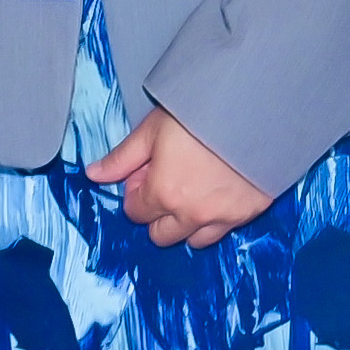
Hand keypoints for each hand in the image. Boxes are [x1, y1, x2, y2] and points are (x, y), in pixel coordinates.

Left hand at [87, 106, 269, 249]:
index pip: (136, 213)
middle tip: (169, 181)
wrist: (257, 109)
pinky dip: (217, 219)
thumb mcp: (152, 130)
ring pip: (194, 240)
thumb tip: (93, 175)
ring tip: (194, 190)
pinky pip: (226, 231)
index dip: (137, 191)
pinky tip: (218, 191)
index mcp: (164, 193)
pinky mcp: (251, 213)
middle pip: (161, 235)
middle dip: (158, 213)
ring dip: (187, 223)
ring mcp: (224, 217)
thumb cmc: (201, 114)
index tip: (148, 171)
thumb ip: (121, 158)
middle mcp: (192, 214)